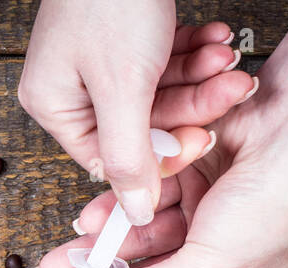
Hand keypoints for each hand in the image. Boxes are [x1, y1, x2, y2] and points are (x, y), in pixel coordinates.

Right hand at [19, 0, 254, 224]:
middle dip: (194, 105)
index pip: (112, 157)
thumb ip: (131, 155)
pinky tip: (215, 39)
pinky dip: (195, 52)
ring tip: (229, 60)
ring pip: (162, 91)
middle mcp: (72, 87)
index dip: (161, 152)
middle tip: (232, 90)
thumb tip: (137, 211)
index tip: (201, 142)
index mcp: (55, 105)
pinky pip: (167, 61)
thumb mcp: (122, 86)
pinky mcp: (128, 36)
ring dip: (202, 76)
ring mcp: (99, 61)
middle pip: (144, 123)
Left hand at [21, 110, 287, 267]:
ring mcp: (199, 220)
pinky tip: (88, 221)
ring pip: (129, 245)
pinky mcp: (184, 181)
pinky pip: (136, 204)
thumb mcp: (206, 266)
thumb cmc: (277, 202)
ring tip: (53, 265)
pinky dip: (111, 212)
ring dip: (90, 254)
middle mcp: (213, 261)